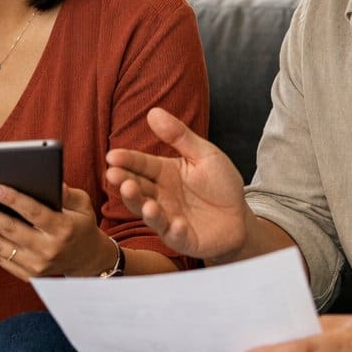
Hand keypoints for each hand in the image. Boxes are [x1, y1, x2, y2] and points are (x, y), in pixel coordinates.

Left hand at [0, 183, 116, 279]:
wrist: (87, 261)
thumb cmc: (81, 225)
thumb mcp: (83, 205)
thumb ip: (67, 193)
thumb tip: (53, 181)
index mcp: (63, 228)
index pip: (35, 212)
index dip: (14, 200)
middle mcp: (49, 249)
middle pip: (11, 230)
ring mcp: (37, 265)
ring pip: (0, 247)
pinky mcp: (28, 275)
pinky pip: (0, 260)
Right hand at [105, 107, 250, 260]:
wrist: (240, 217)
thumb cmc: (220, 185)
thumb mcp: (205, 154)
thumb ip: (180, 136)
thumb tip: (153, 112)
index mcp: (163, 173)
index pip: (140, 164)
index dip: (126, 160)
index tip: (112, 156)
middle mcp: (160, 196)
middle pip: (138, 189)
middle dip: (125, 183)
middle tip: (114, 176)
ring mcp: (168, 218)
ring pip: (149, 214)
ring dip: (143, 208)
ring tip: (145, 202)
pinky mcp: (183, 239)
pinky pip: (175, 235)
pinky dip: (174, 230)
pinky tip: (177, 222)